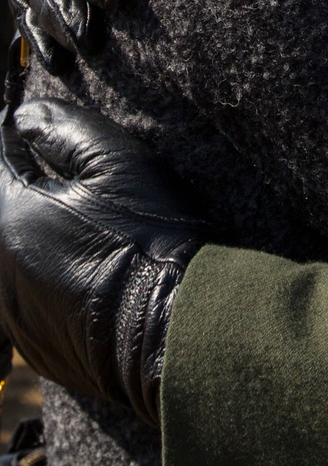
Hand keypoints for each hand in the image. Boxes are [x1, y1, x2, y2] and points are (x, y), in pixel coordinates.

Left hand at [0, 98, 211, 427]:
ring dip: (33, 236)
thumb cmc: (146, 237)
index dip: (8, 140)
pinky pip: (28, 301)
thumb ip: (62, 129)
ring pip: (11, 261)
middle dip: (22, 191)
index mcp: (9, 220)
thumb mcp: (114, 161)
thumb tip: (25, 116)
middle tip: (58, 178)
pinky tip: (84, 271)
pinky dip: (44, 278)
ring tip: (78, 228)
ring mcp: (14, 317)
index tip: (18, 123)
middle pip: (2, 212)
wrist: (172, 328)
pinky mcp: (37, 348)